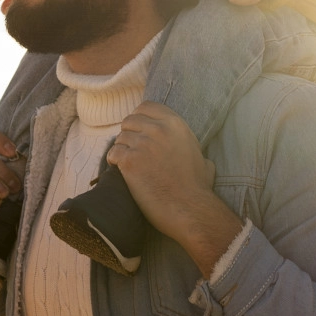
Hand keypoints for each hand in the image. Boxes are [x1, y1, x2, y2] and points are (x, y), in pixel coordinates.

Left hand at [106, 102, 243, 276]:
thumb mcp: (202, 158)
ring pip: (119, 138)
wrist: (190, 209)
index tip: (138, 130)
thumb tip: (195, 153)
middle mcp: (158, 130)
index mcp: (175, 124)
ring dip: (122, 150)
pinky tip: (122, 172)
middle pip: (129, 121)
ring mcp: (143, 144)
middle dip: (129, 135)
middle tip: (132, 151)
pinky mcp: (130, 161)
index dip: (139, 118)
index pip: (146, 107)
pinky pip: (113, 154)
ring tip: (130, 165)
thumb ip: (192, 147)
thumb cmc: (198, 188)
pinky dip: (114, 162)